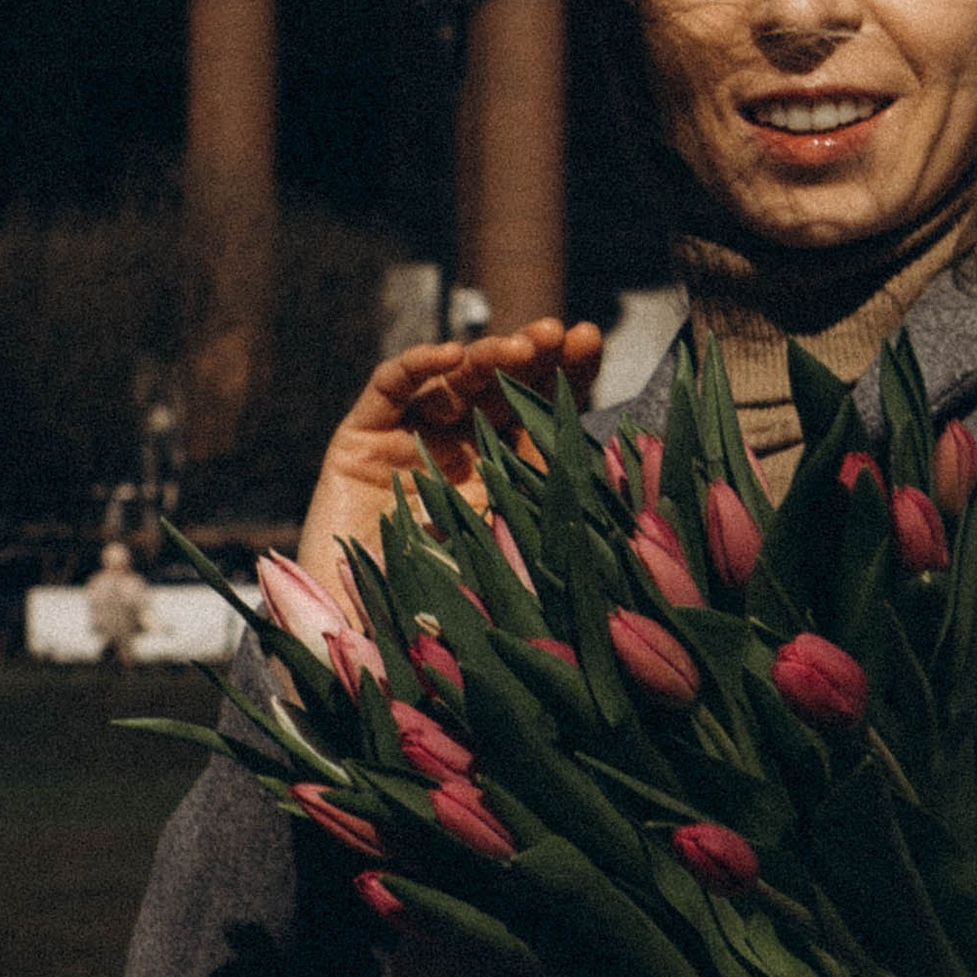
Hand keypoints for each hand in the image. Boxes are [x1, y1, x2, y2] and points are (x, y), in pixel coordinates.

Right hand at [294, 318, 603, 616]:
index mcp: (502, 474)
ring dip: (485, 357)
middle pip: (501, 386)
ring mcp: (409, 440)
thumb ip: (547, 510)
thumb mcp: (511, 554)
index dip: (563, 373)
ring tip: (517, 347)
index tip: (588, 338)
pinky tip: (449, 355)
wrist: (360, 641)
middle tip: (556, 334)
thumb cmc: (442, 611)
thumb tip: (616, 466)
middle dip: (530, 355)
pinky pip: (390, 387)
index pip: (539, 411)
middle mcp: (458, 450)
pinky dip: (418, 365)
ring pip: (452, 380)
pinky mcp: (360, 439)